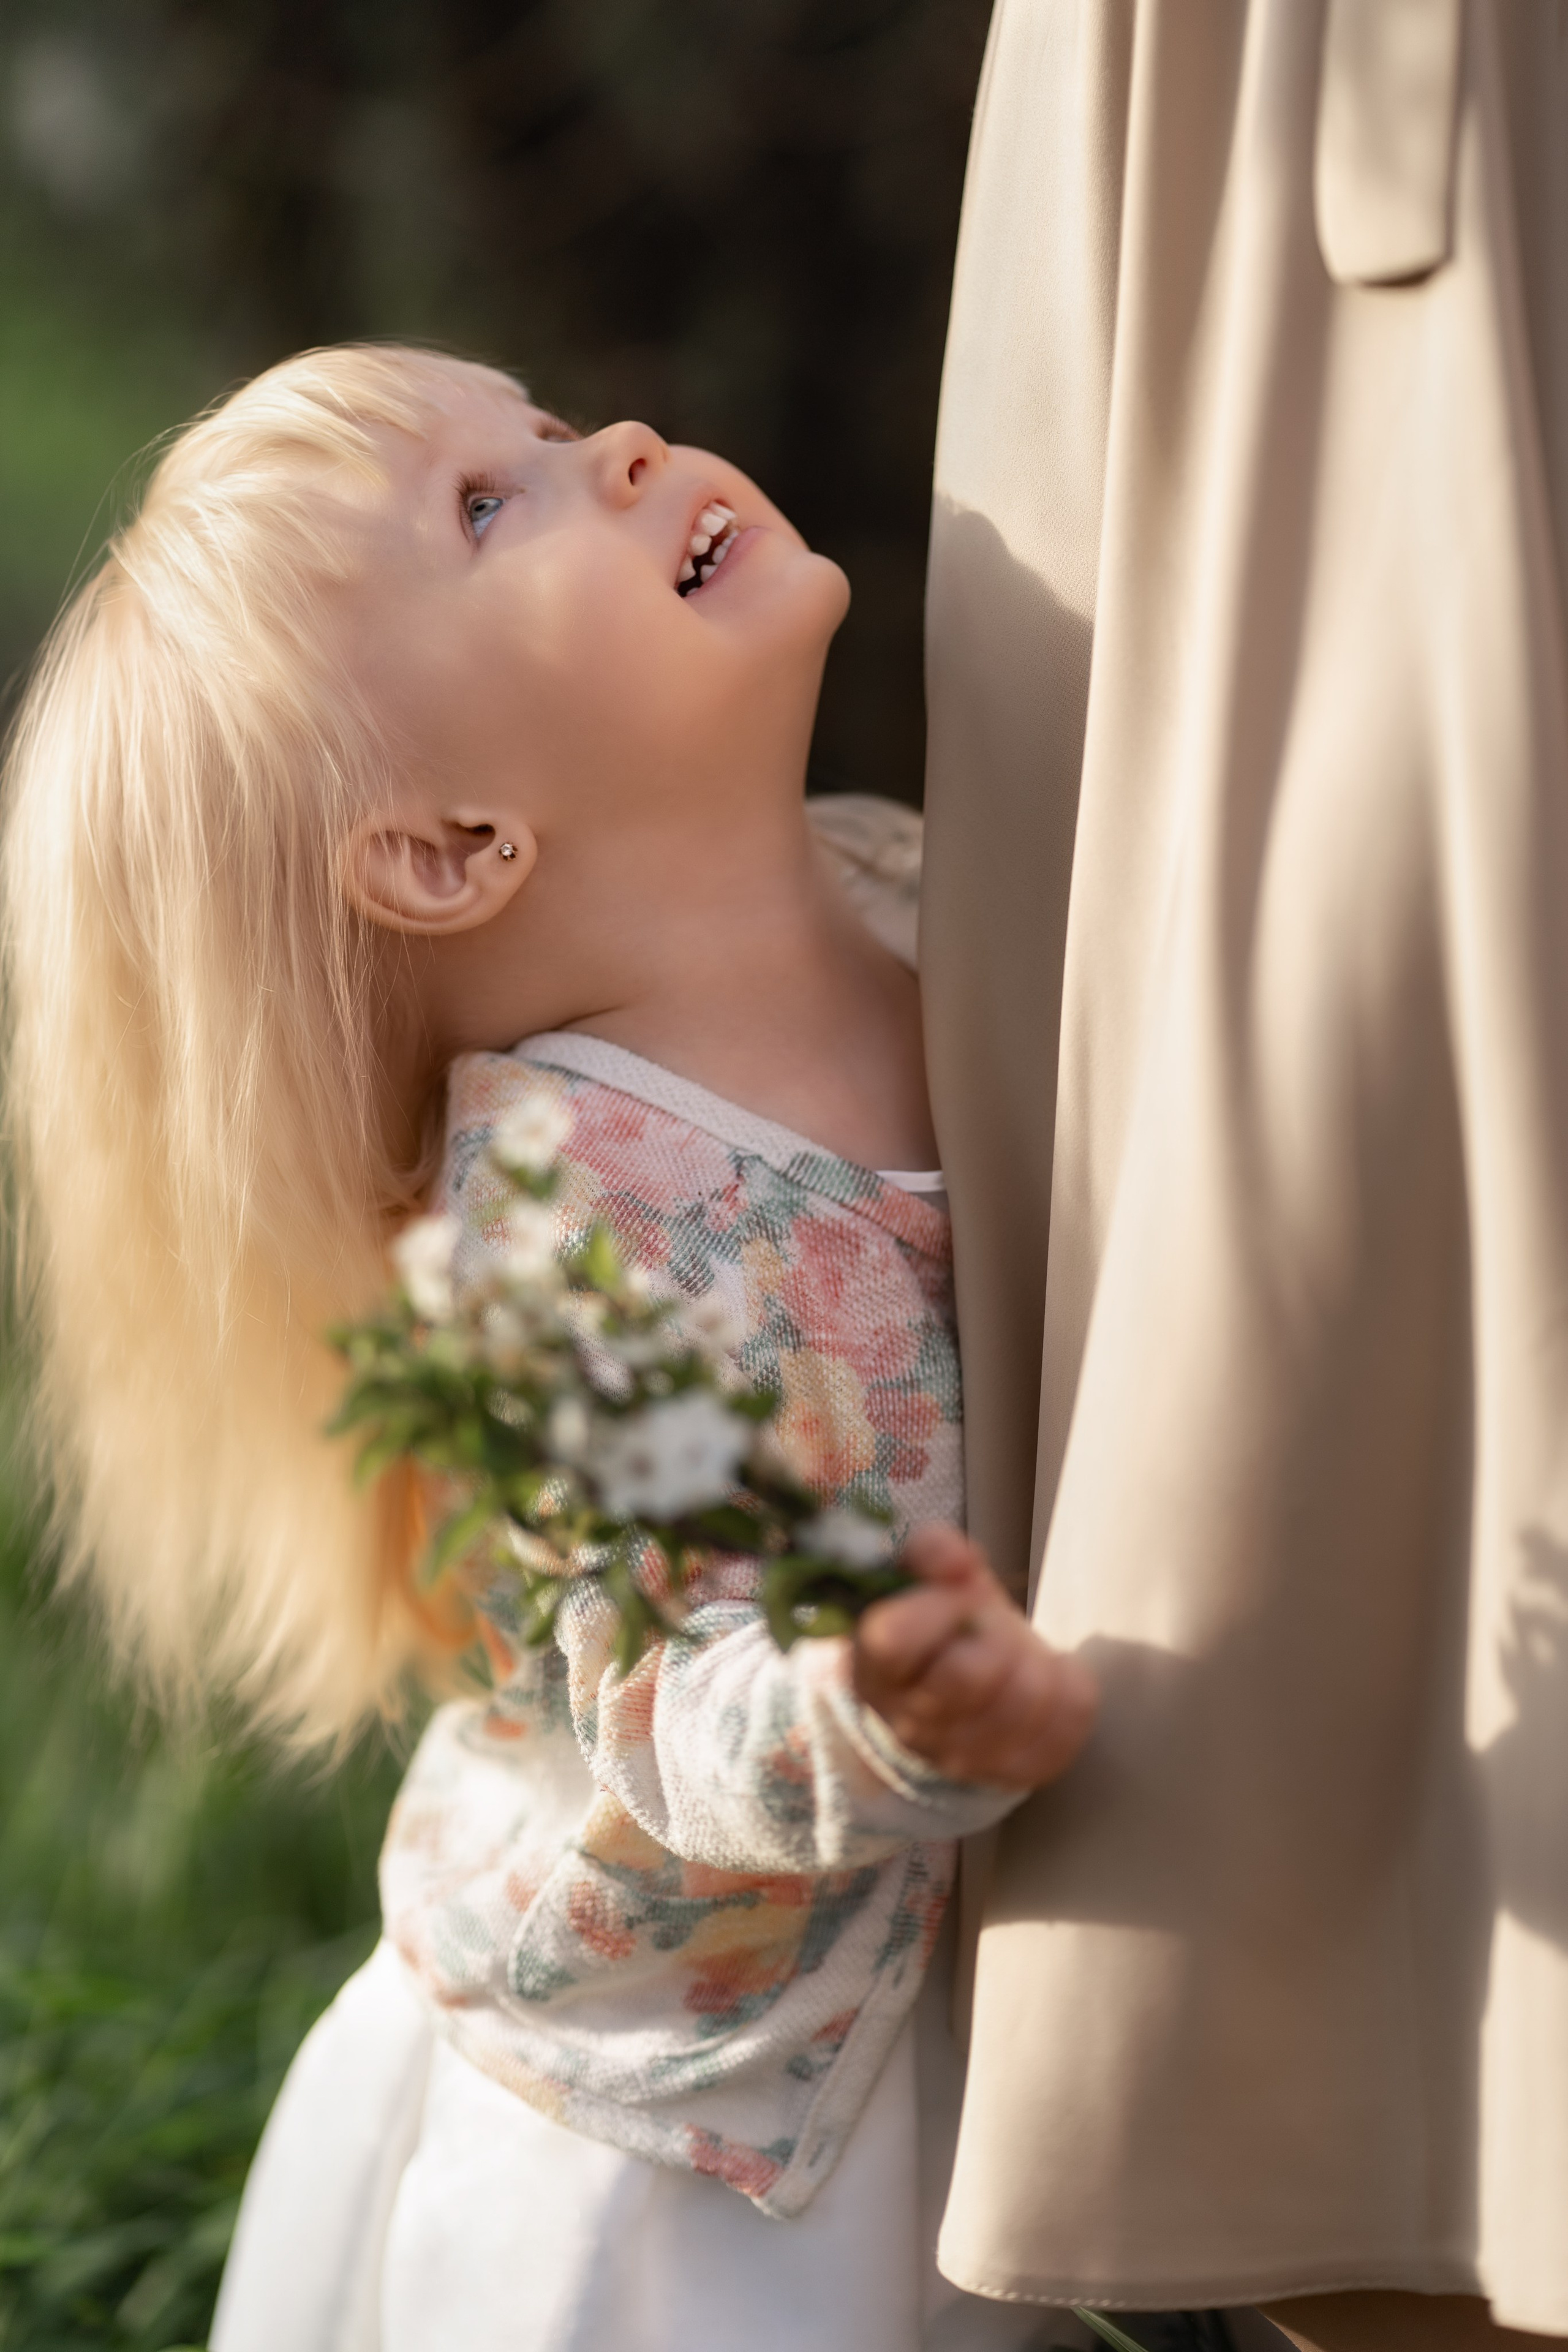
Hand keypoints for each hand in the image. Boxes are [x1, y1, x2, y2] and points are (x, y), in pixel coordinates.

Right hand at [852, 1525, 1096, 1788]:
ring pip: (1029, 1698)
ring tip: (1020, 1652)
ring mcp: (965, 1757)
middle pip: (971, 1674)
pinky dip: (1071, 1684)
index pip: (897, 1638)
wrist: (951, 1695)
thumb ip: (930, 1550)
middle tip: (993, 1624)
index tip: (960, 1591)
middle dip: (995, 1631)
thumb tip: (956, 1559)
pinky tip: (1049, 1676)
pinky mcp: (1019, 1771)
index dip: (940, 1603)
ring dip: (1036, 1658)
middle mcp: (912, 1724)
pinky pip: (1071, 1718)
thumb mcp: (924, 1577)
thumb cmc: (939, 1626)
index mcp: (876, 1668)